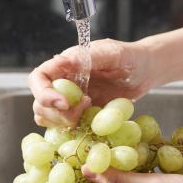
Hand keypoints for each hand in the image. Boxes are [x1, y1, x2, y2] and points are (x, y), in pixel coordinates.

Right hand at [28, 39, 155, 126]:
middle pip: (39, 103)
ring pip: (47, 117)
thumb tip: (68, 60)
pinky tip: (92, 121)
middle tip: (86, 106)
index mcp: (64, 65)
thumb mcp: (114, 53)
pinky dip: (72, 129)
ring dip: (63, 122)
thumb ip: (92, 56)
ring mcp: (68, 101)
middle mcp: (61, 83)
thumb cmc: (130, 58)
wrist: (144, 72)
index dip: (44, 93)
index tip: (65, 104)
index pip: (38, 78)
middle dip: (58, 113)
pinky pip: (63, 127)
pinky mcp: (78, 115)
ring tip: (90, 110)